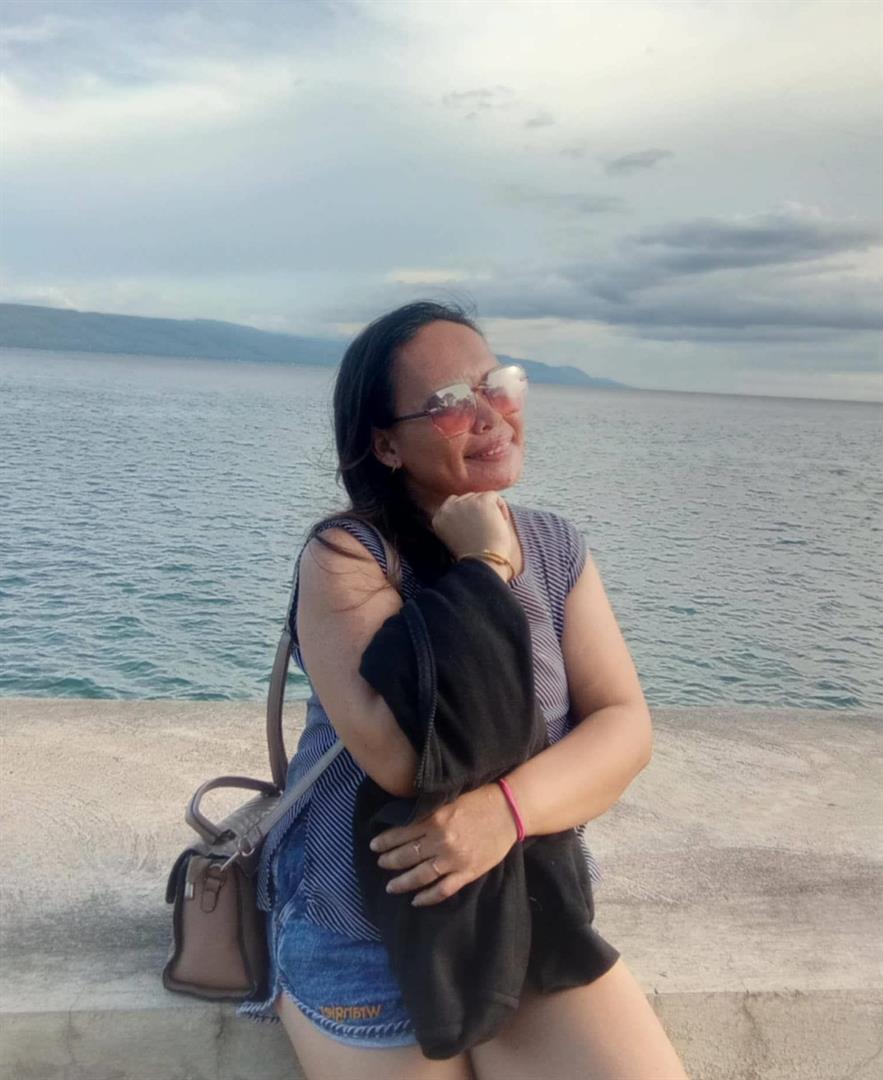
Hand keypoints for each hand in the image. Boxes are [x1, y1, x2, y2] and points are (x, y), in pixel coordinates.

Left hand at [368, 782, 519, 905]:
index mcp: (435, 819)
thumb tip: (407, 820)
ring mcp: (454, 859)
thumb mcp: (449, 800)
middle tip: (380, 864)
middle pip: (407, 855)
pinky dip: (428, 897)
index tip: (374, 845)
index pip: (402, 833)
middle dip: (390, 861)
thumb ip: (429, 812)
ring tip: (391, 887)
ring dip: (403, 882)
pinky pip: (443, 890)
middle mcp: (440, 840)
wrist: (509, 811)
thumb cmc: (479, 800)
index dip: (385, 841)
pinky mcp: (467, 872)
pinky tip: (416, 901)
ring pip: (421, 876)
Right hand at [430, 492, 516, 565]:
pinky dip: (501, 507)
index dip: (467, 511)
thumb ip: (456, 523)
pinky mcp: (481, 501)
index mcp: (438, 519)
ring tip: (493, 528)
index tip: (475, 525)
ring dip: (490, 510)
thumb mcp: (455, 539)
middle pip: (467, 498)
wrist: (483, 562)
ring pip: (480, 496)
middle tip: (486, 528)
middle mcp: (448, 508)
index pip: (452, 503)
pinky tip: (501, 522)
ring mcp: (464, 503)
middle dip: (478, 510)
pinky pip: (494, 496)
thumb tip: (471, 511)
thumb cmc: (473, 557)